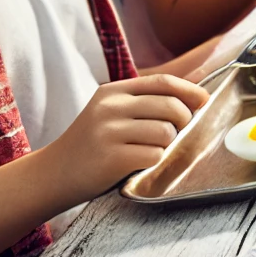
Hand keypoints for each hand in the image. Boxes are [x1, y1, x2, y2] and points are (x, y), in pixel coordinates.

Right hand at [41, 75, 208, 202]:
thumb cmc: (91, 144)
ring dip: (166, 145)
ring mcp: (109, 132)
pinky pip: (155, 155)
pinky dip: (154, 161)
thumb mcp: (110, 112)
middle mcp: (110, 107)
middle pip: (172, 107)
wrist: (52, 174)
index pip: (163, 82)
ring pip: (167, 132)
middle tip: (172, 133)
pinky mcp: (112, 158)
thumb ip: (145, 100)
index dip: (190, 91)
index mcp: (112, 91)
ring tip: (147, 150)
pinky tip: (137, 163)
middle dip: (183, 121)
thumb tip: (195, 92)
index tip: (203, 100)